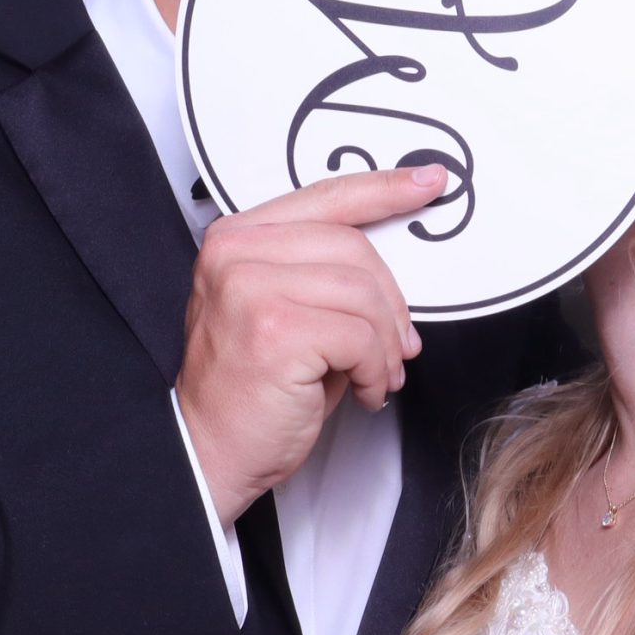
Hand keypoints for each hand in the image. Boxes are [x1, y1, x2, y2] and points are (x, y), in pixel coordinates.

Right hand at [178, 166, 443, 524]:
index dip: (386, 189)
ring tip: (377, 376)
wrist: (205, 453)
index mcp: (238, 238)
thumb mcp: (284, 313)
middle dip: (391, 303)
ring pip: (364, 295)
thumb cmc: (247, 392)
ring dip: (386, 345)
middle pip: (354, 248)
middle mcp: (236, 254)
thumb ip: (324, 276)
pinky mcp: (275, 330)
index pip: (326, 199)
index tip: (429, 182)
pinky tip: (363, 392)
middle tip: (398, 346)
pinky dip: (375, 371)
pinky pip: (361, 337)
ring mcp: (251, 289)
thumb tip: (393, 276)